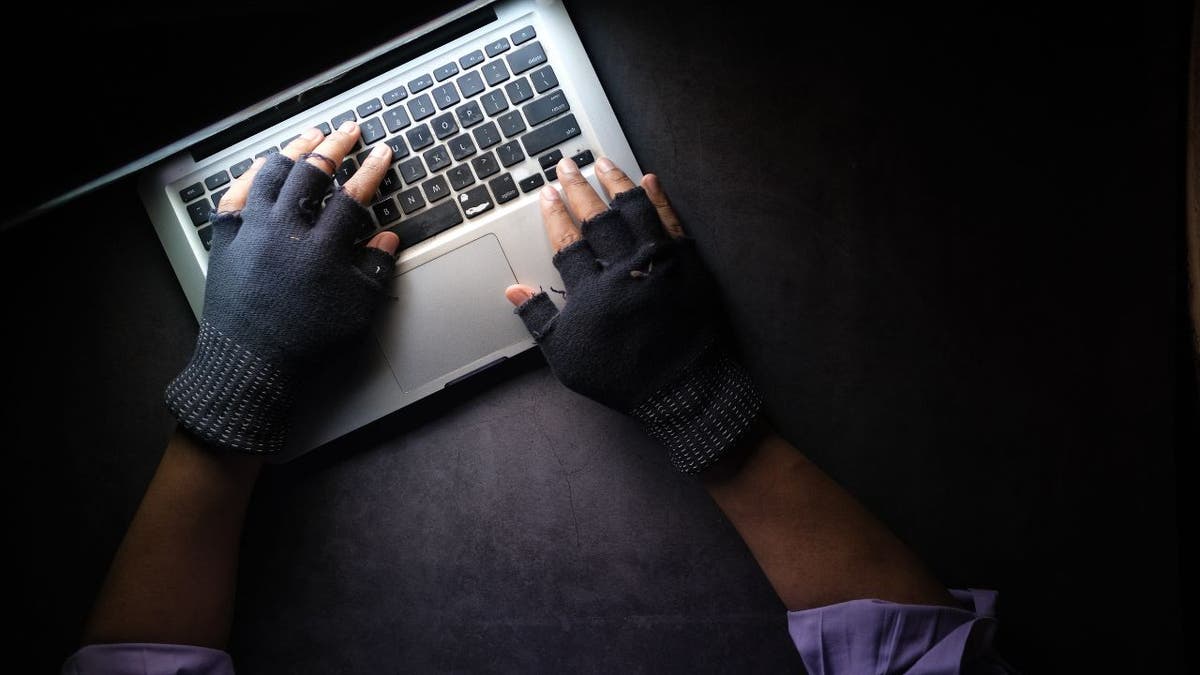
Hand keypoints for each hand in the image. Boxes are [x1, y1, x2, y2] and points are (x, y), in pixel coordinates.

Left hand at [165, 122, 398, 453]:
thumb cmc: (306, 344)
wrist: (249, 365)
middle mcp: (284, 231)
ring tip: (310, 137)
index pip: (353, 196)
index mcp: (321, 248)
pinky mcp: (226, 239)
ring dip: (294, 150)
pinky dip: (252, 174)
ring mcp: (251, 231)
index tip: (383, 153)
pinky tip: (263, 165)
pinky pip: (237, 194)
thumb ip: (375, 270)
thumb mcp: (356, 312)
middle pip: (312, 173)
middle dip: (335, 147)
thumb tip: (388, 239)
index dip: (372, 170)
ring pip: (272, 173)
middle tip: (349, 131)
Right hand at [505, 156, 762, 473]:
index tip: (546, 194)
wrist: (682, 390)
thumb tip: (513, 291)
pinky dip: (660, 199)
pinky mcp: (690, 264)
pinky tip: (650, 180)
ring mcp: (659, 262)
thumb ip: (540, 320)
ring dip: (616, 183)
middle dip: (578, 188)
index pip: (566, 241)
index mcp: (591, 291)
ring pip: (634, 210)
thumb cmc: (621, 377)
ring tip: (603, 162)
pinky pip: (672, 222)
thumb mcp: (568, 357)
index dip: (554, 214)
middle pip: (597, 218)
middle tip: (567, 165)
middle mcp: (624, 268)